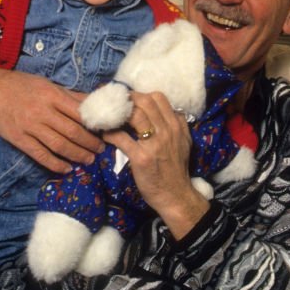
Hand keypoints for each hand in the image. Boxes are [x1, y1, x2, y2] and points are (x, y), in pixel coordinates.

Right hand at [0, 68, 102, 172]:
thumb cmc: (23, 86)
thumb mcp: (48, 85)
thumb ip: (71, 95)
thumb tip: (95, 100)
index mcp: (52, 95)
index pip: (79, 112)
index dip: (95, 124)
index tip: (106, 131)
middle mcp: (42, 111)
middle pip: (72, 131)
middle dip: (90, 143)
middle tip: (101, 150)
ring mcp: (30, 126)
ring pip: (59, 145)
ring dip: (77, 154)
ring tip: (89, 160)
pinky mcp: (19, 139)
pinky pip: (40, 154)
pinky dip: (55, 163)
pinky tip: (67, 168)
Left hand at [104, 91, 207, 239]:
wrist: (176, 195)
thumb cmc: (176, 169)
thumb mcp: (184, 142)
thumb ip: (178, 125)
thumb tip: (169, 110)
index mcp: (176, 125)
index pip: (158, 98)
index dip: (141, 94)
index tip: (129, 98)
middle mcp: (167, 130)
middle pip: (145, 101)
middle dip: (127, 98)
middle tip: (115, 102)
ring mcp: (154, 143)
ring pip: (134, 115)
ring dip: (117, 112)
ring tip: (107, 115)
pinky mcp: (141, 157)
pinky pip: (121, 138)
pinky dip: (109, 133)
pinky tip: (104, 134)